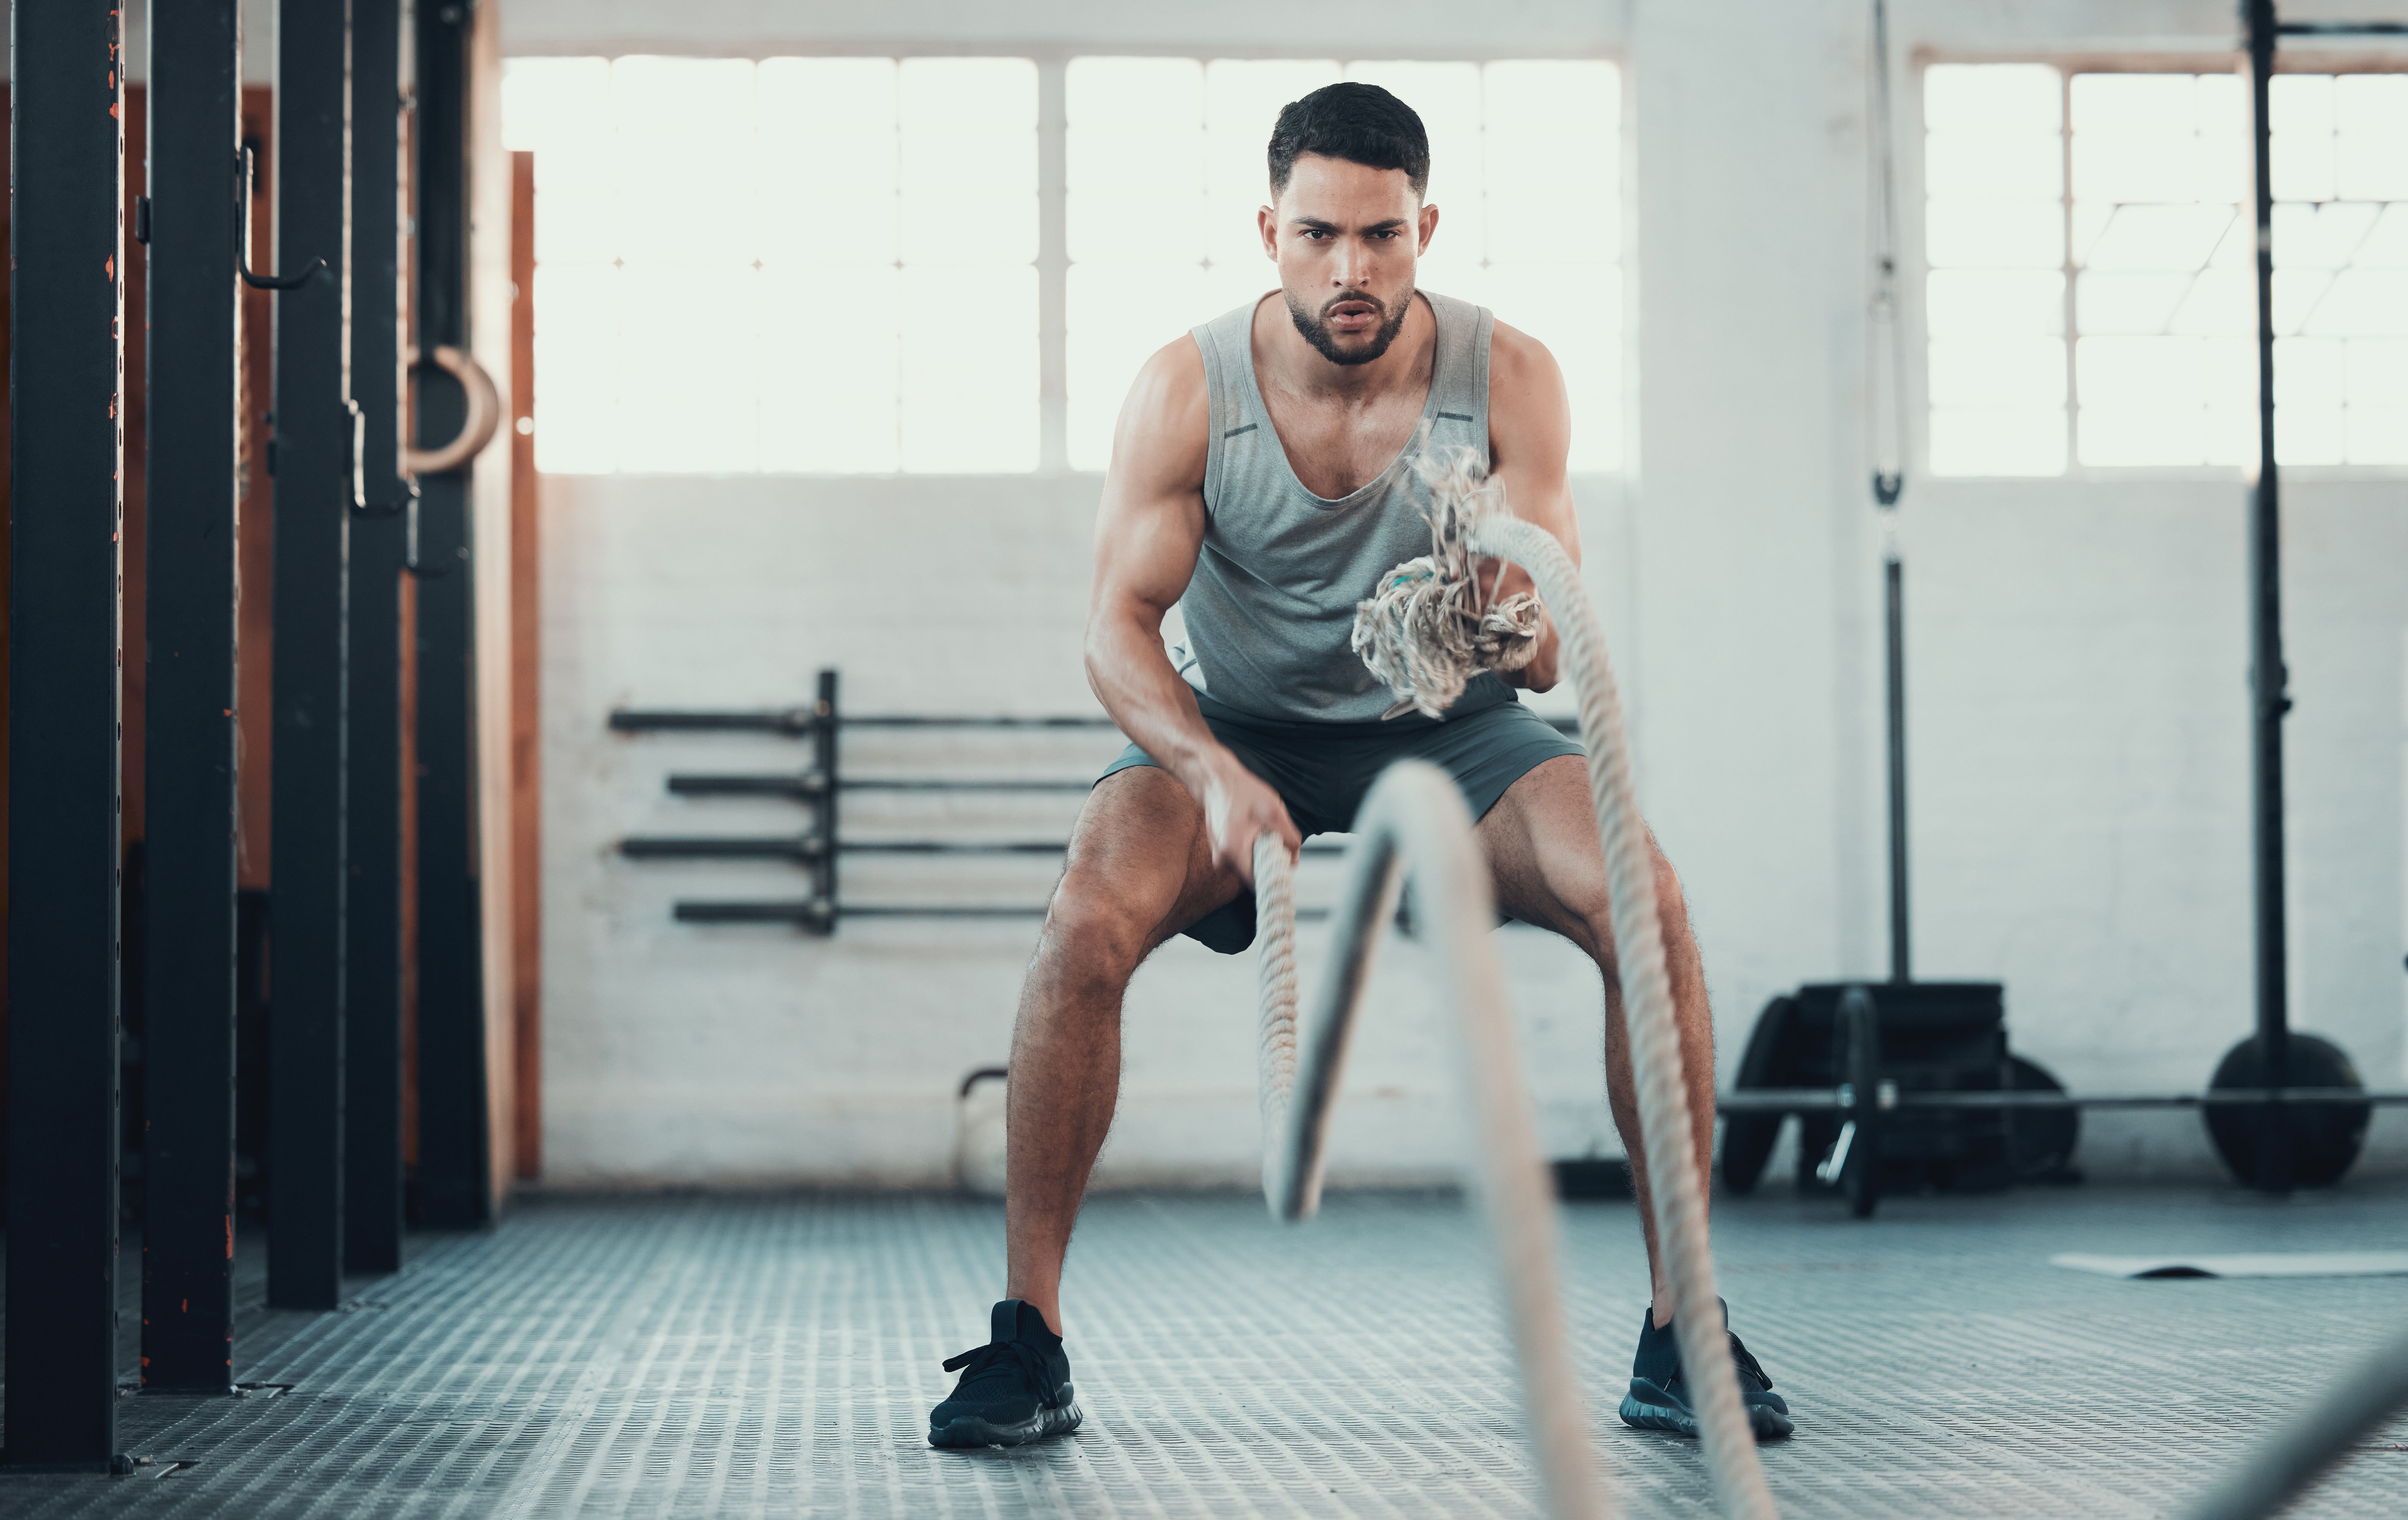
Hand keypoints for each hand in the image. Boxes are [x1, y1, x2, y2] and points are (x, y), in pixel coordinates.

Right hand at [1194, 753, 1300, 883]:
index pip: (1259, 882)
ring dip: (1261, 853)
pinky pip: (1241, 858)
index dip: (1276, 876)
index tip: (1286, 865)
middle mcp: (1222, 859)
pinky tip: (1252, 830)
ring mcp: (1219, 856)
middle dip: (1270, 861)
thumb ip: (1288, 836)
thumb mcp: (1273, 810)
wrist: (1215, 781)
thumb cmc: (1242, 791)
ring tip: (1261, 830)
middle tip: (1277, 840)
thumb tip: (1295, 857)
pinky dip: (1251, 848)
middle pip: (1255, 875)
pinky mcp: (1219, 852)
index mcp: (1234, 851)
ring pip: (1249, 866)